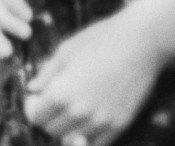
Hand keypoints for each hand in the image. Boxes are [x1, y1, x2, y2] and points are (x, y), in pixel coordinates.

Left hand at [23, 4, 173, 145]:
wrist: (142, 42)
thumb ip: (47, 73)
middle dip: (48, 117)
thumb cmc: (101, 39)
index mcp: (61, 93)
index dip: (33, 107)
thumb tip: (33, 89)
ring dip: (68, 126)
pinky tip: (89, 116)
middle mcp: (79, 113)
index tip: (38, 97)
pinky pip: (96, 142)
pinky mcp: (120, 124)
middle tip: (55, 101)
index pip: (35, 117)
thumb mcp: (66, 50)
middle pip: (51, 130)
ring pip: (72, 138)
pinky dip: (88, 135)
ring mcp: (101, 121)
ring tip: (74, 106)